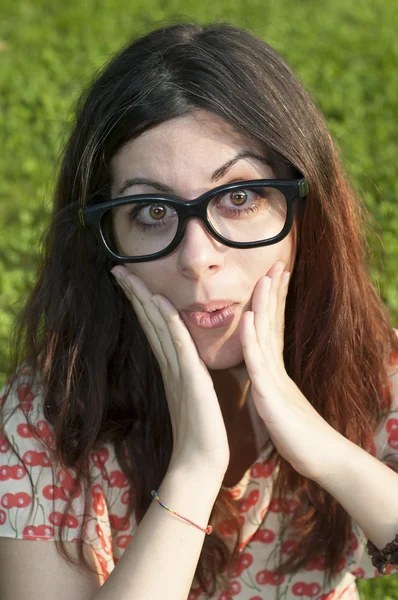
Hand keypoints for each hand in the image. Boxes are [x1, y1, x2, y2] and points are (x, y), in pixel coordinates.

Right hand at [111, 266, 229, 477]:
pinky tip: (158, 301)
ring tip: (128, 277)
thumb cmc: (200, 433)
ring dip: (143, 299)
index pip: (153, 328)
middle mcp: (169, 365)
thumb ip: (186, 376)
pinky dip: (167, 320)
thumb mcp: (193, 396)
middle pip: (148, 322)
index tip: (130, 282)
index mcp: (171, 368)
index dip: (140, 304)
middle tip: (118, 270)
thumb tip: (183, 363)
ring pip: (157, 326)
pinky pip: (177, 342)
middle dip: (134, 294)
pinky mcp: (190, 377)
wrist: (201, 463)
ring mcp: (177, 370)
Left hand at [239, 260, 343, 481]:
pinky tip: (249, 318)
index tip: (273, 276)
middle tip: (275, 263)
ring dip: (264, 304)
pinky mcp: (272, 396)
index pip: (273, 327)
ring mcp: (275, 380)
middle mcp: (276, 368)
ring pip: (266, 335)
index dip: (273, 301)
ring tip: (264, 277)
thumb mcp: (280, 402)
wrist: (322, 460)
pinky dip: (253, 339)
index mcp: (276, 369)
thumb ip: (272, 383)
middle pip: (272, 322)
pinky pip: (260, 364)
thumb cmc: (301, 435)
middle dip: (273, 291)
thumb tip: (264, 372)